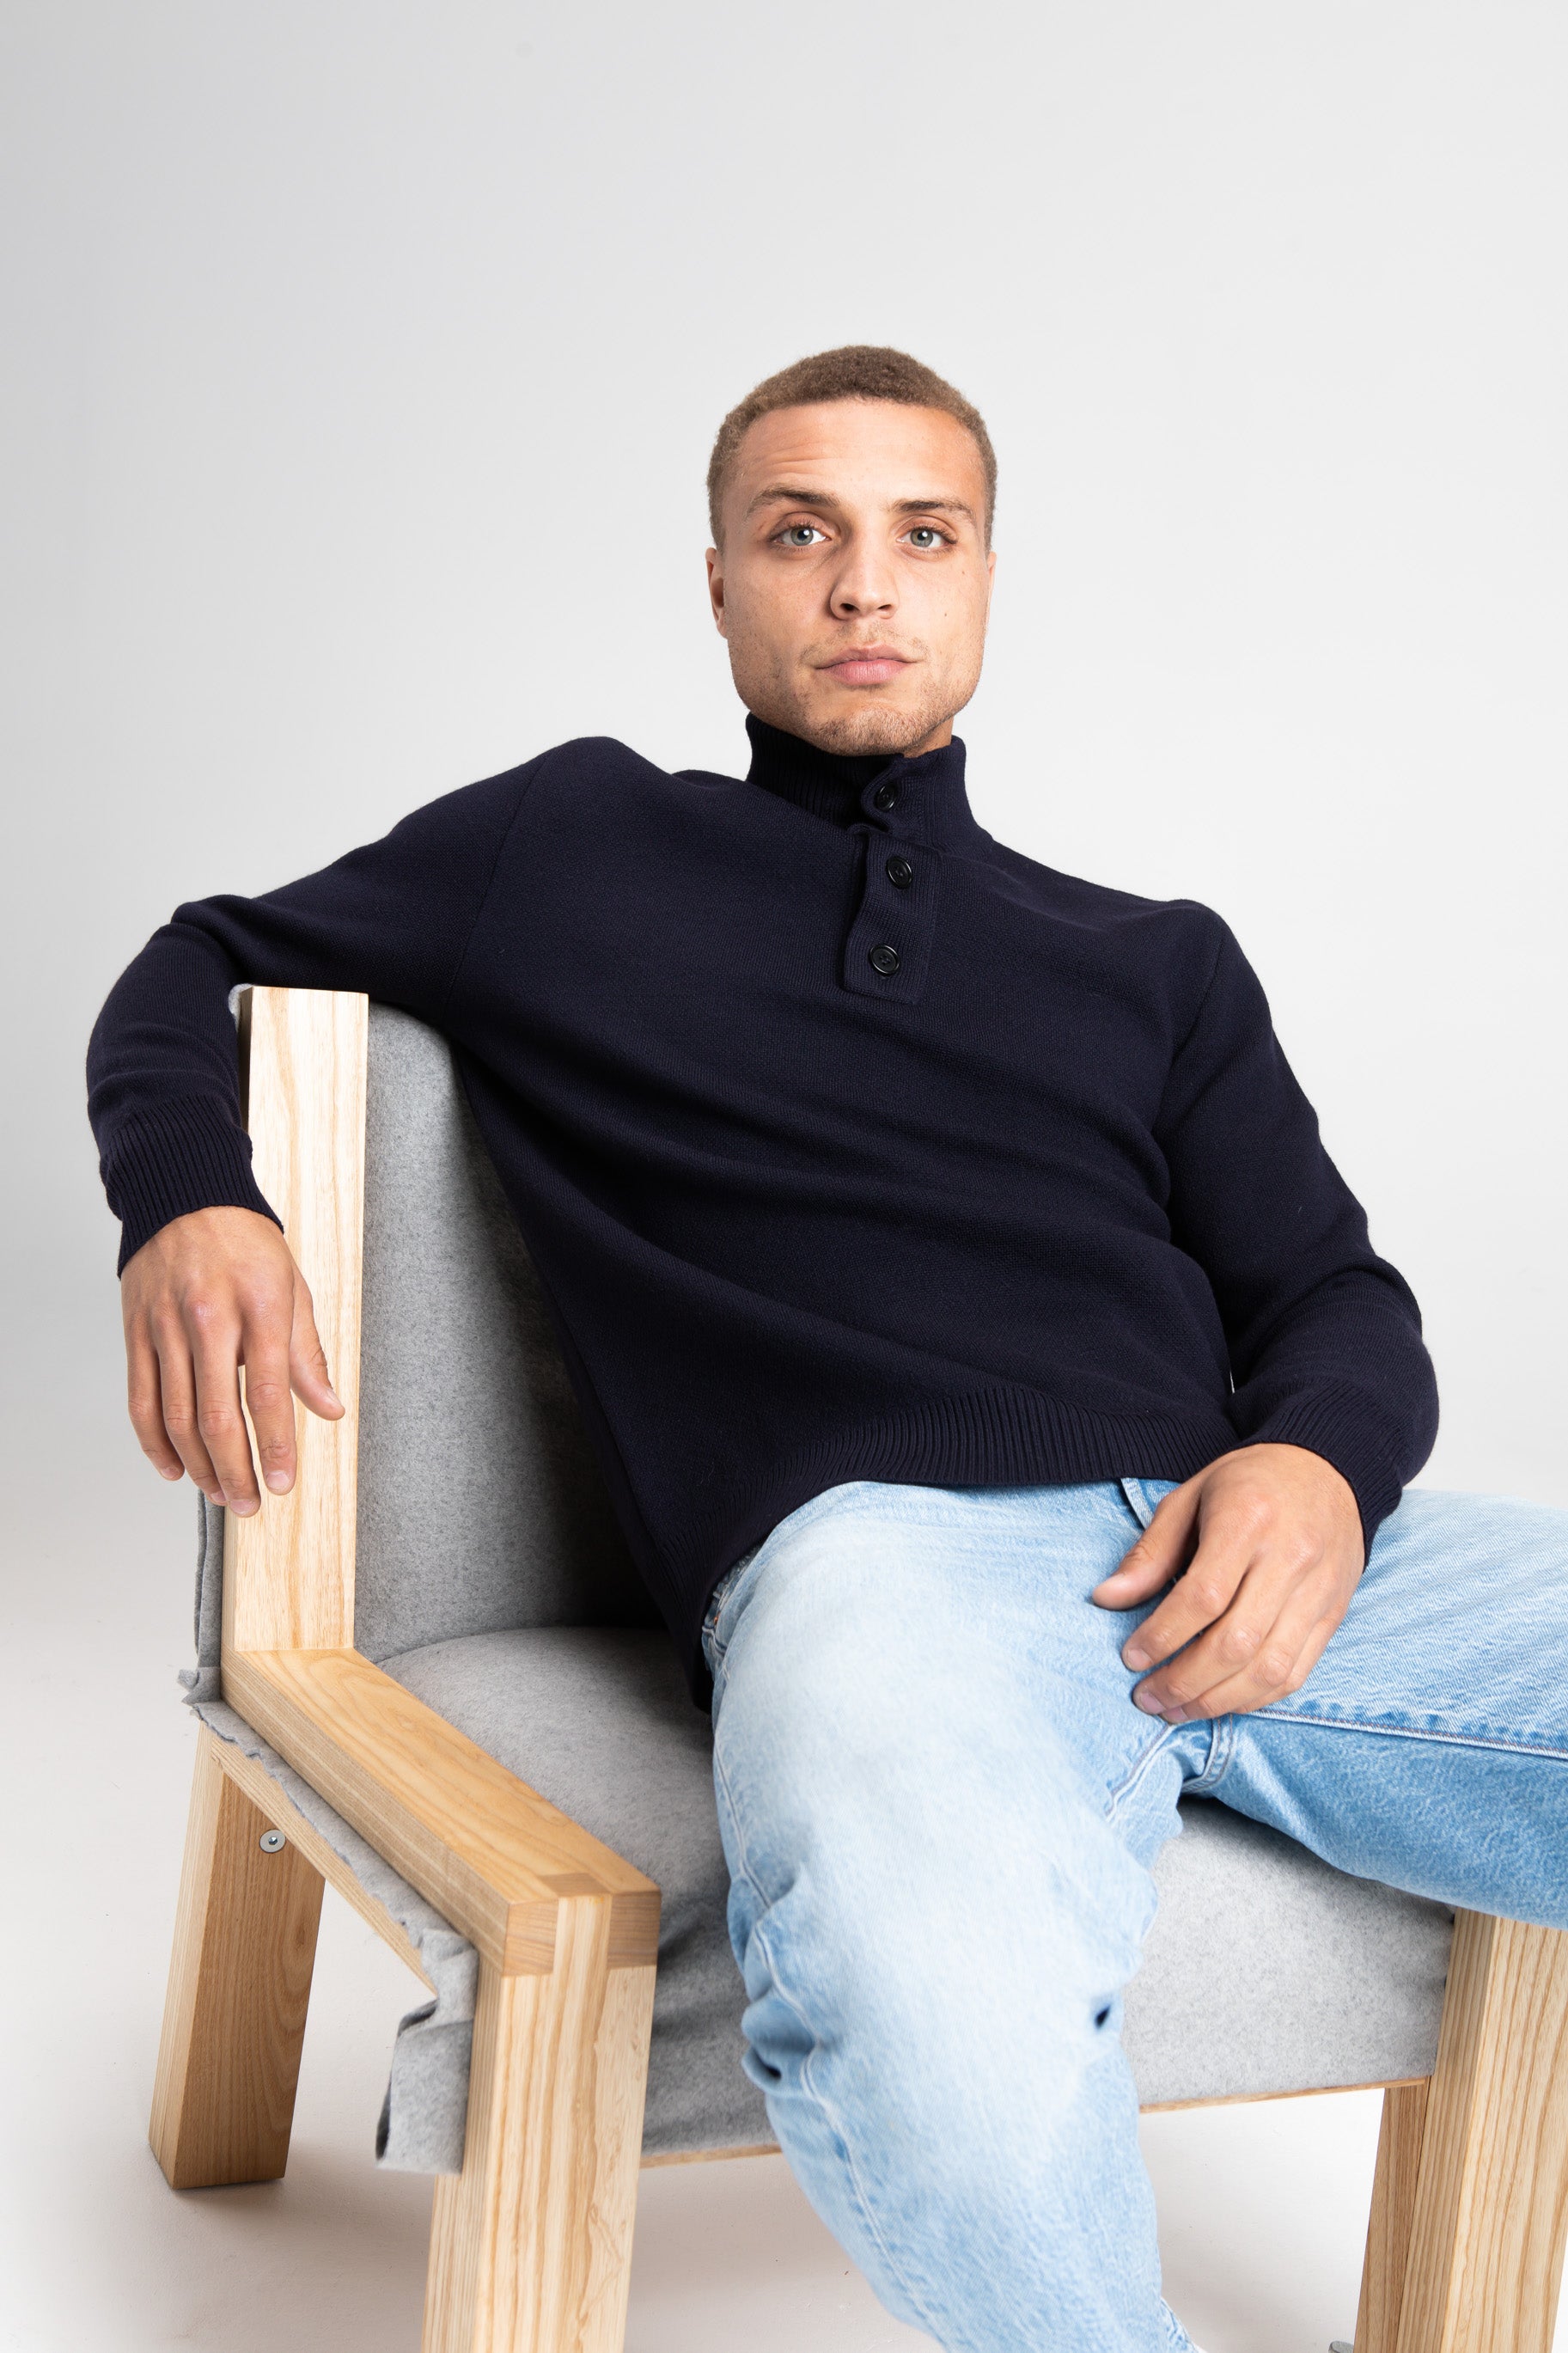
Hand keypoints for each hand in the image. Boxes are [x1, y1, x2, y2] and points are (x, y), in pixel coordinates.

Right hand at [121, 1206, 342, 1514]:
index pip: (269, 1392)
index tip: (283, 1483)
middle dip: (236, 1470)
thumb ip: (308, 1354)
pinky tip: (174, 1468)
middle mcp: (209, 1318)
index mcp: (260, 1306)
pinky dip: (154, 1442)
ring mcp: (166, 1326)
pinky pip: (141, 1399)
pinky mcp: (136, 1332)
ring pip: (177, 1416)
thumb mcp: (292, 1288)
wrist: (184, 1194)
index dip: (277, 1446)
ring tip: (220, 1493)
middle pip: (218, 1416)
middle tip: (250, 1503)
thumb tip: (331, 1409)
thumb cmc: (246, 1243)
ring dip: (199, 1465)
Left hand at [1091, 1444, 1364, 1722]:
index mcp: (1248, 1520)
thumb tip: (1105, 1599)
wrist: (1328, 1470)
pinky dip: (1255, 1697)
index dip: (1163, 1636)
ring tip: (1177, 1710)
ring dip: (1218, 1700)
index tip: (1131, 1658)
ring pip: (1269, 1667)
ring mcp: (1319, 1591)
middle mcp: (1290, 1559)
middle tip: (1148, 1698)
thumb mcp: (1189, 1499)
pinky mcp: (1333, 1614)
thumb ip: (1150, 1553)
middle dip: (1185, 1681)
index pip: (1203, 1597)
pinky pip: (1296, 1672)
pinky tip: (1220, 1700)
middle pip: (1236, 1641)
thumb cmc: (1248, 1484)